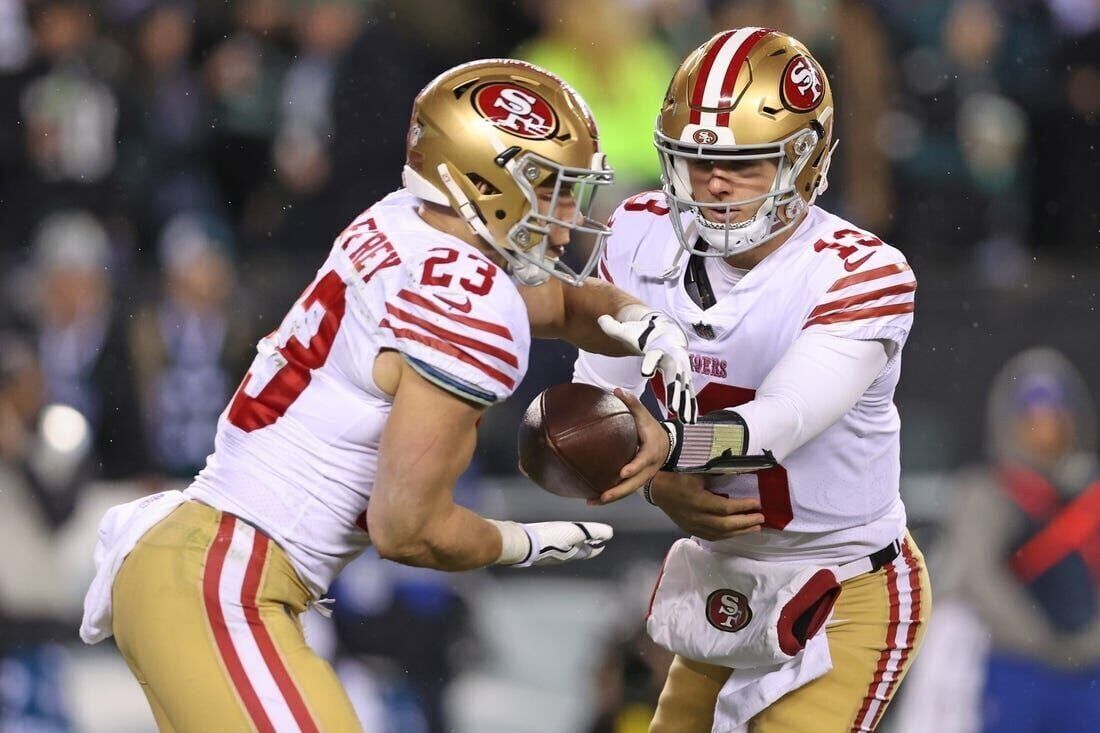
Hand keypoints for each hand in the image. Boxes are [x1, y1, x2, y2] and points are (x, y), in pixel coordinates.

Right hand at [511, 521, 612, 566]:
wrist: (522, 545)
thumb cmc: (549, 539)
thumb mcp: (576, 532)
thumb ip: (594, 531)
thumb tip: (610, 534)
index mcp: (574, 554)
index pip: (591, 552)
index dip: (598, 547)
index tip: (602, 544)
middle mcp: (563, 557)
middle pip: (578, 551)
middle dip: (585, 544)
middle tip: (589, 538)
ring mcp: (550, 556)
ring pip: (565, 550)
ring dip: (571, 543)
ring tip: (572, 535)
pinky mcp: (538, 551)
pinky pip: (553, 546)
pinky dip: (558, 541)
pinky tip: (552, 536)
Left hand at [589, 388, 670, 505]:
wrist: (667, 445)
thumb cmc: (652, 430)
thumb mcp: (645, 416)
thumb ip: (632, 404)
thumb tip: (618, 391)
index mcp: (650, 453)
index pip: (642, 462)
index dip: (634, 468)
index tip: (622, 473)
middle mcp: (647, 470)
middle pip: (633, 484)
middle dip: (618, 491)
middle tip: (603, 495)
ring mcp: (642, 478)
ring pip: (627, 492)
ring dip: (610, 498)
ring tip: (591, 502)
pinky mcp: (636, 482)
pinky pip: (623, 492)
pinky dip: (610, 497)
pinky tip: (593, 500)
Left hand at [597, 312, 696, 422]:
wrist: (666, 332)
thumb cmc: (644, 335)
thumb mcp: (628, 331)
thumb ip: (614, 328)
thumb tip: (601, 319)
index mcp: (658, 348)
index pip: (653, 355)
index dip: (650, 362)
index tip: (645, 372)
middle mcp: (672, 359)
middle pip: (674, 375)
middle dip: (675, 390)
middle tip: (673, 406)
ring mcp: (681, 369)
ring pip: (684, 388)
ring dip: (685, 403)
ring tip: (684, 419)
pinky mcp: (684, 377)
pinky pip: (688, 393)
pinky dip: (690, 406)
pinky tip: (690, 420)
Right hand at [648, 472, 764, 540]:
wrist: (657, 488)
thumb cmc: (677, 476)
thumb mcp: (697, 472)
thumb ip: (717, 476)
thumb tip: (739, 475)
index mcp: (698, 501)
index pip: (725, 508)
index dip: (743, 507)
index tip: (758, 503)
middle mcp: (696, 517)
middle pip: (725, 525)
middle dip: (746, 522)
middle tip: (762, 519)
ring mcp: (693, 525)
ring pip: (720, 534)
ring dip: (739, 531)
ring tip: (755, 528)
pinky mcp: (690, 529)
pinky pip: (711, 536)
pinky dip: (727, 536)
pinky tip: (737, 532)